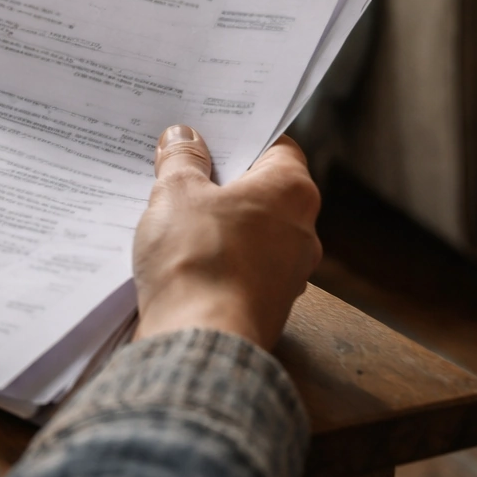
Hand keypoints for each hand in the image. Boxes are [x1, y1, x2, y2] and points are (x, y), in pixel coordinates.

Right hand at [132, 126, 321, 349]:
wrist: (200, 340)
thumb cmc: (198, 258)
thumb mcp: (176, 192)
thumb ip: (182, 160)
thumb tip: (185, 138)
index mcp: (292, 192)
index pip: (277, 147)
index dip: (240, 138)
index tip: (207, 136)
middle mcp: (303, 231)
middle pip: (262, 191)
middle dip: (222, 183)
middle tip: (181, 172)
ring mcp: (289, 274)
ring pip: (251, 233)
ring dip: (217, 225)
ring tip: (173, 217)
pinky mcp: (266, 306)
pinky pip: (241, 269)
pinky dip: (216, 261)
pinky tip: (179, 259)